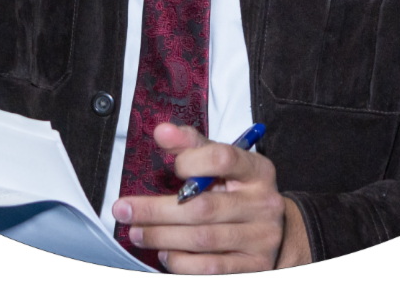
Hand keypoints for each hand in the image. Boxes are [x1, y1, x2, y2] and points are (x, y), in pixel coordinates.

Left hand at [112, 123, 311, 272]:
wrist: (276, 232)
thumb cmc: (239, 191)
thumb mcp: (224, 163)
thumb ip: (193, 145)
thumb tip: (162, 131)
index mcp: (257, 170)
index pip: (222, 158)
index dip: (190, 160)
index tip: (171, 166)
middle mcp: (262, 204)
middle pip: (204, 206)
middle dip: (156, 210)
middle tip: (124, 210)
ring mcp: (260, 239)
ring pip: (202, 239)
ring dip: (161, 236)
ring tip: (137, 232)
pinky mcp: (253, 268)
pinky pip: (210, 268)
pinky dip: (181, 262)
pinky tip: (164, 254)